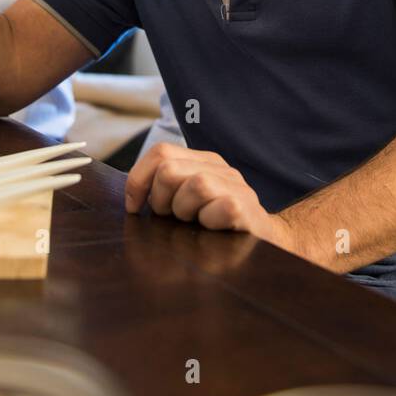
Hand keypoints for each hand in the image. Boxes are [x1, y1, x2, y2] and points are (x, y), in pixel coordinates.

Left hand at [124, 143, 294, 248]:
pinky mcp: (247, 208)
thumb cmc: (216, 225)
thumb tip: (130, 197)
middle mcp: (220, 168)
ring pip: (196, 184)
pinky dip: (209, 222)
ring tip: (194, 222)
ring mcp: (236, 187)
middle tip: (171, 217)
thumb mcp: (188, 202)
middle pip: (170, 169)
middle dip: (161, 199)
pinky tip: (212, 229)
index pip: (161, 152)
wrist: (265, 242)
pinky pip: (221, 207)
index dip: (138, 180)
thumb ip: (165, 190)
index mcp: (203, 162)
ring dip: (185, 211)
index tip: (134, 207)